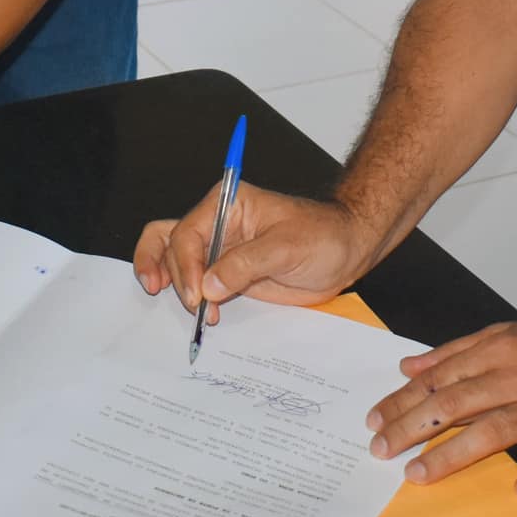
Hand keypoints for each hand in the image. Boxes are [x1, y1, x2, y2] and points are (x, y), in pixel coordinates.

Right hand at [133, 183, 378, 317]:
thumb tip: (208, 285)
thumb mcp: (288, 246)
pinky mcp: (226, 274)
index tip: (197, 294)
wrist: (346, 252)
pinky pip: (195, 281)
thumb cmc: (324, 236)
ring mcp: (219, 249)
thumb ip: (246, 264)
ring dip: (170, 282)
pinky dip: (185, 295)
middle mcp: (217, 224)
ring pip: (172, 258)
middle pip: (172, 243)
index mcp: (227, 204)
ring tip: (186, 310)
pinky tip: (193, 313)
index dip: (186, 264)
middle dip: (175, 276)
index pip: (189, 232)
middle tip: (192, 306)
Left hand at [364, 314, 516, 496]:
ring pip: (496, 429)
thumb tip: (410, 368)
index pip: (440, 379)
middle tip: (381, 450)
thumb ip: (457, 352)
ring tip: (420, 474)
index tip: (374, 421)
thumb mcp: (507, 335)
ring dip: (454, 453)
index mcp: (499, 352)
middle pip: (457, 404)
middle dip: (412, 428)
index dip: (403, 401)